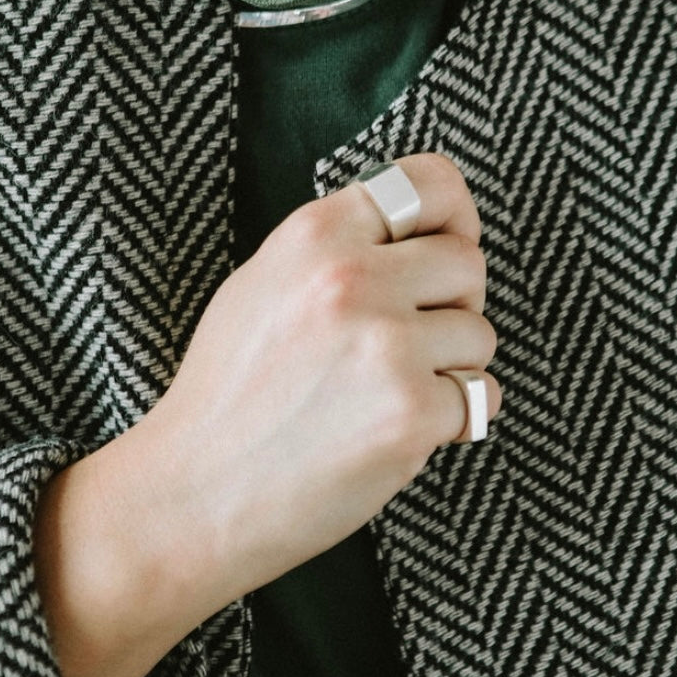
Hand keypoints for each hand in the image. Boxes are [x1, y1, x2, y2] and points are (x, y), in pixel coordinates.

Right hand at [119, 152, 501, 611]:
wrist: (193, 494)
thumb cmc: (227, 397)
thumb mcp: (262, 284)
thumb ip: (338, 249)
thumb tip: (420, 233)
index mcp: (315, 235)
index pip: (430, 182)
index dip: (457, 217)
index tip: (451, 246)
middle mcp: (352, 279)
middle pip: (469, 263)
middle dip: (454, 304)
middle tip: (410, 342)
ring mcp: (386, 346)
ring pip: (480, 334)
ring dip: (452, 368)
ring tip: (387, 394)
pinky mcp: (411, 412)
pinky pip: (483, 398)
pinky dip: (457, 420)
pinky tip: (401, 432)